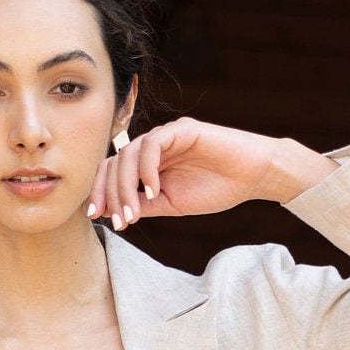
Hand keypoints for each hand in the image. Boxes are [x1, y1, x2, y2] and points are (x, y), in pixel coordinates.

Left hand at [89, 119, 335, 230]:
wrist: (252, 177)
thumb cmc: (216, 189)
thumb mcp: (171, 205)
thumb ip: (142, 205)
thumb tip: (111, 212)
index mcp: (148, 164)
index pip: (113, 171)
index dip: (100, 192)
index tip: (97, 217)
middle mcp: (152, 147)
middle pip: (115, 162)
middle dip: (110, 193)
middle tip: (119, 220)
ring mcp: (166, 136)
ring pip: (129, 154)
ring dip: (126, 186)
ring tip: (134, 212)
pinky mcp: (181, 129)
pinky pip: (152, 144)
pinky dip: (147, 169)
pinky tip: (155, 191)